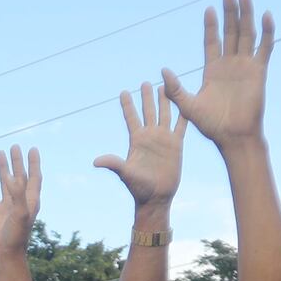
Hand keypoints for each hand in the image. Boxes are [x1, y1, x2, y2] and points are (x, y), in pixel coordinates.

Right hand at [0, 146, 41, 258]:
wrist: (5, 255)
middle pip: (19, 176)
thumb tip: (13, 178)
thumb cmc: (17, 237)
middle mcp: (19, 201)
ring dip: (3, 168)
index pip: (33, 177)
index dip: (34, 163)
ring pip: (4, 182)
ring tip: (0, 153)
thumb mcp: (21, 215)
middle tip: (15, 146)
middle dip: (18, 161)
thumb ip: (18, 196)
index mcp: (30, 200)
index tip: (32, 148)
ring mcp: (6, 206)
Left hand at [94, 80, 183, 210]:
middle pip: (148, 112)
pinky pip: (180, 126)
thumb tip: (96, 162)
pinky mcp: (176, 145)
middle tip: (145, 83)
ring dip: (164, 101)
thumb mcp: (125, 174)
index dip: (127, 105)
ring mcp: (163, 139)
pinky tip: (185, 104)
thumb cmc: (139, 187)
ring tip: (164, 86)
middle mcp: (150, 136)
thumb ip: (114, 164)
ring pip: (164, 115)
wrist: (156, 197)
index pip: (131, 118)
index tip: (123, 91)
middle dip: (146, 97)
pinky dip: (183, 115)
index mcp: (137, 140)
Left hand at [166, 0, 273, 150]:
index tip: (209, 9)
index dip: (211, 26)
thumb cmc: (211, 125)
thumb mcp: (188, 106)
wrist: (233, 137)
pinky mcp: (259, 72)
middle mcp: (229, 65)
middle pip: (230, 32)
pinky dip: (266, 32)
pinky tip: (265, 15)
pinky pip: (264, 48)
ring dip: (246, 15)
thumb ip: (175, 89)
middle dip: (229, 12)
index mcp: (212, 70)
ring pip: (247, 34)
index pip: (212, 42)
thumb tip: (162, 71)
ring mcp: (245, 66)